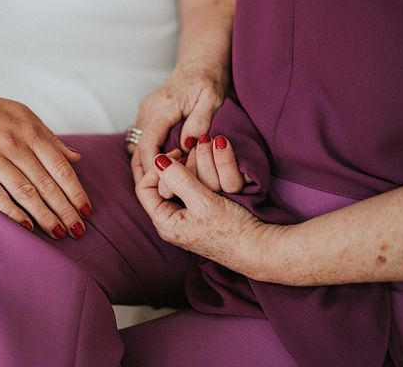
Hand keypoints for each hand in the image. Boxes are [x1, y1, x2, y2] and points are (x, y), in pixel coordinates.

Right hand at [0, 84, 90, 239]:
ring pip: (23, 191)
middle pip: (45, 183)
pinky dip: (11, 211)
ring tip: (57, 232)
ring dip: (43, 215)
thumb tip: (77, 157)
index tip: (86, 211)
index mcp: (31, 132)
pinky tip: (26, 226)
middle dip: (64, 209)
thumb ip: (50, 139)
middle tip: (78, 230)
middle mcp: (13, 144)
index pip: (60, 167)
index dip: (75, 191)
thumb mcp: (26, 117)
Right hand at [130, 59, 226, 178]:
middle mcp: (148, 110)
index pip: (148, 145)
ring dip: (144, 165)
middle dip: (143, 173)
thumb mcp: (211, 101)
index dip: (152, 169)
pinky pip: (142, 139)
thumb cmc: (208, 80)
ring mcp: (145, 112)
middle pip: (136, 150)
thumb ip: (199, 123)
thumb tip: (187, 146)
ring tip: (159, 186)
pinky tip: (160, 168)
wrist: (200, 61)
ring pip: (136, 146)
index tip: (163, 185)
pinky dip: (147, 155)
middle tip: (157, 194)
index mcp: (162, 108)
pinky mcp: (147, 114)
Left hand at [135, 152, 270, 276]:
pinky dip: (195, 176)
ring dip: (185, 168)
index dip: (156, 168)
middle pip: (159, 186)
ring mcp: (185, 219)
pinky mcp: (200, 215)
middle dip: (172, 166)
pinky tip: (207, 169)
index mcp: (165, 222)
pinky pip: (189, 190)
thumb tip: (157, 160)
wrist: (258, 248)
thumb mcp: (203, 201)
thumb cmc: (232, 230)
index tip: (177, 153)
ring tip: (200, 157)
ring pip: (175, 186)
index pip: (144, 188)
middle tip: (188, 152)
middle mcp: (171, 222)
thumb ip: (179, 179)